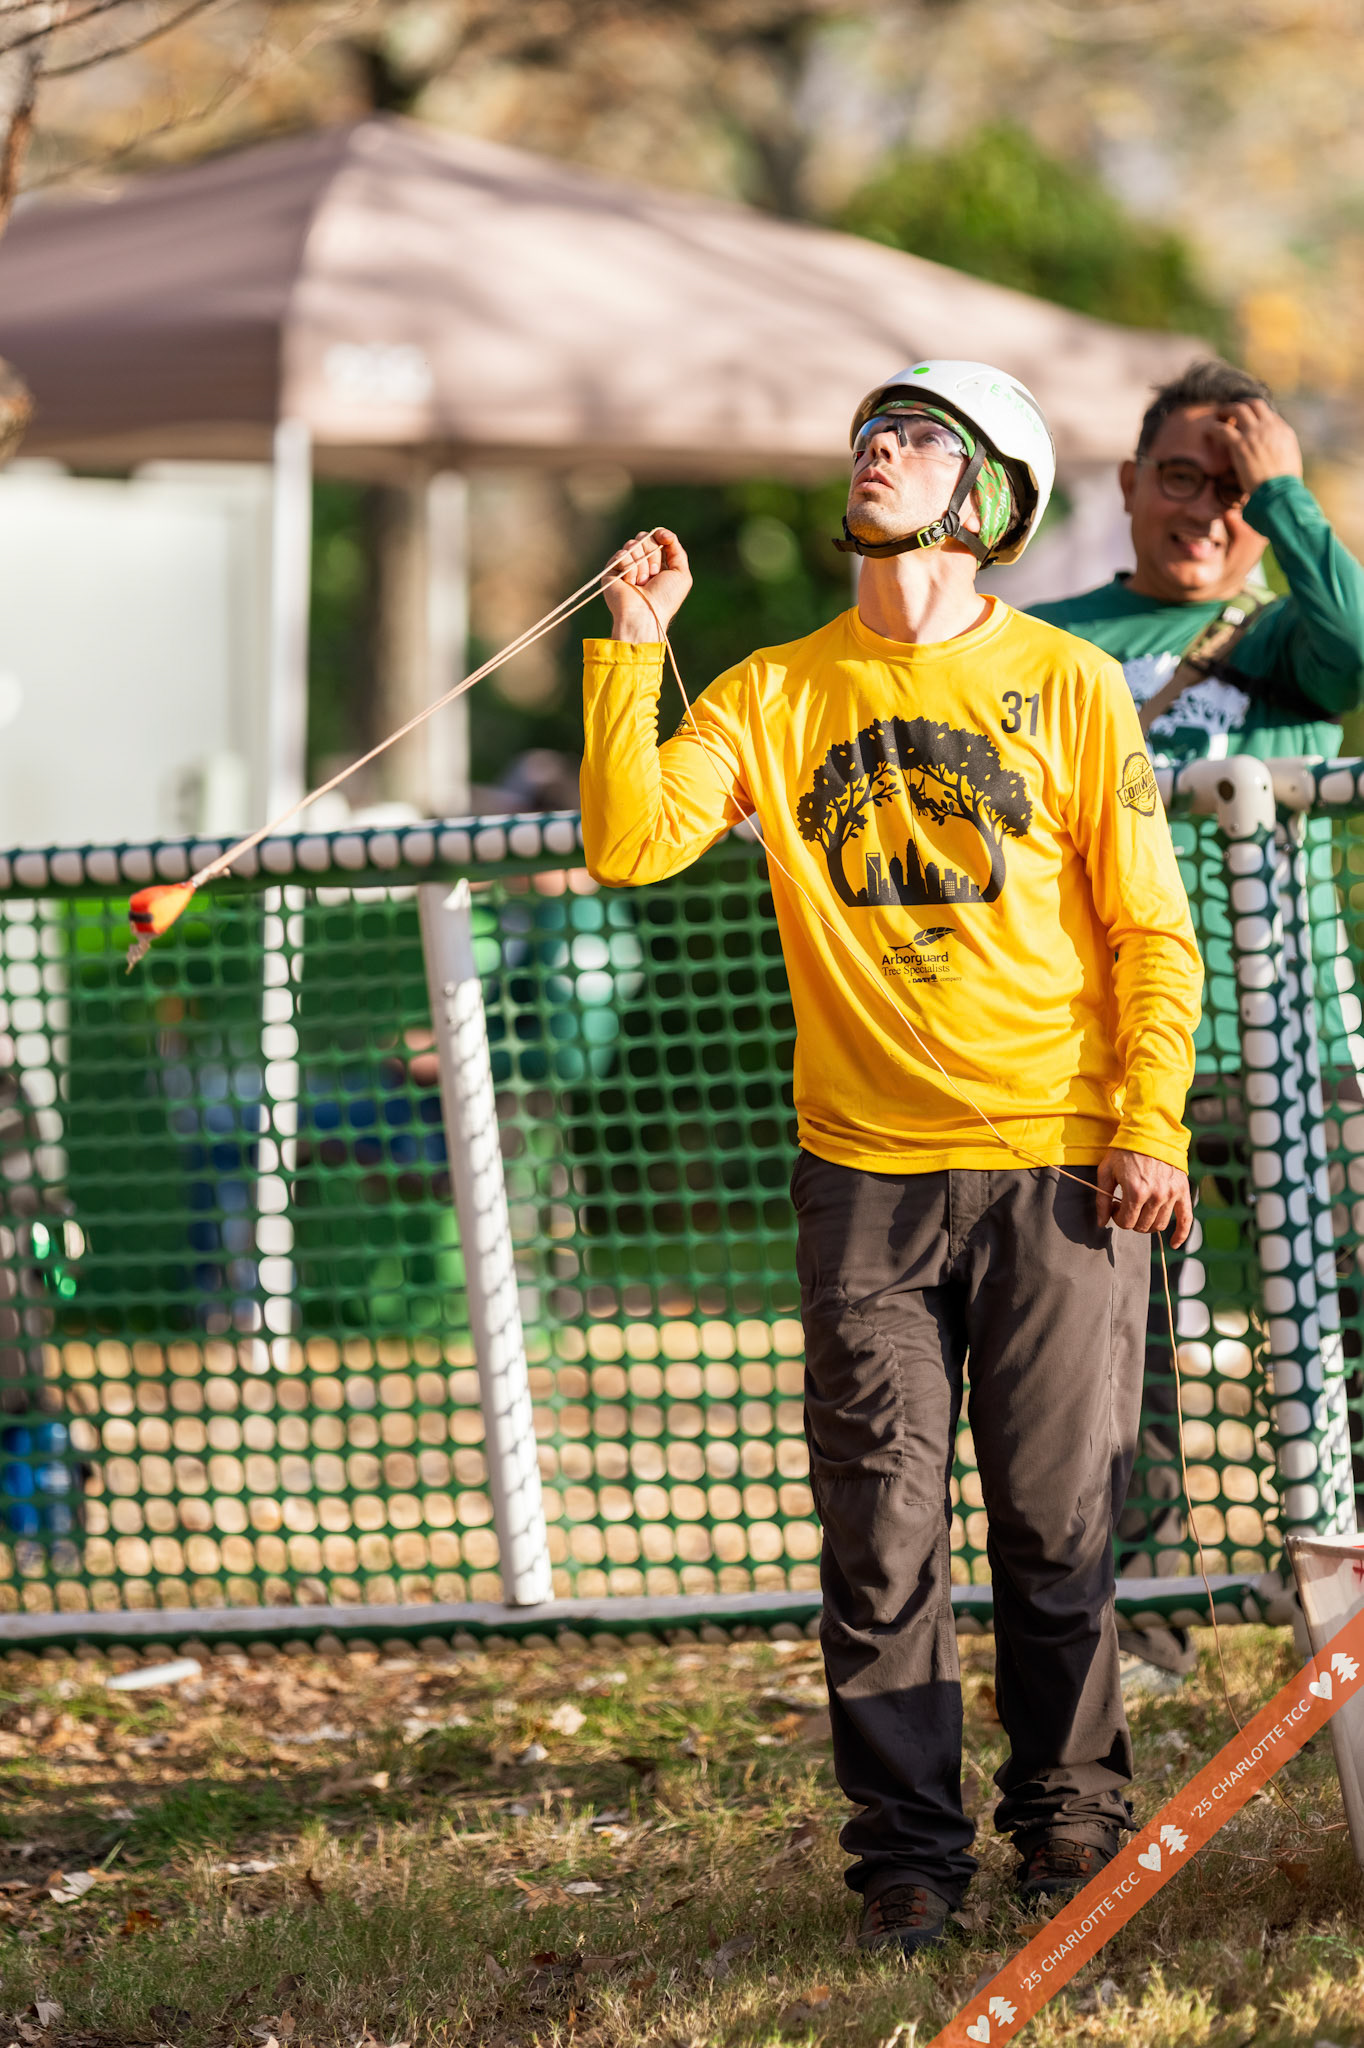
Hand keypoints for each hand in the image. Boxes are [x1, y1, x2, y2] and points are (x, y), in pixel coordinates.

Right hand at [602, 527, 691, 642]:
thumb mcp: (681, 573)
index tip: (664, 539)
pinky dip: (628, 567)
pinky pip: (620, 555)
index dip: (660, 536)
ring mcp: (626, 566)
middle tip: (654, 574)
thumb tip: (662, 533)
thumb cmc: (665, 598)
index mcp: (658, 563)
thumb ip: (677, 550)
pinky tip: (630, 582)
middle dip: (652, 553)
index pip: (656, 538)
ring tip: (642, 582)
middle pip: (644, 538)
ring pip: (632, 545)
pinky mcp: (612, 571)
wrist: (645, 614)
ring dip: (641, 563)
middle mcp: (641, 563)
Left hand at [1096, 1148, 1192, 1246]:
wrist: (1150, 1131)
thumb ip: (1102, 1199)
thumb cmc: (1124, 1151)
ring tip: (1141, 1209)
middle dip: (1131, 1220)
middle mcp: (1156, 1196)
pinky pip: (1186, 1219)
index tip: (1116, 1206)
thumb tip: (1101, 1223)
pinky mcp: (1182, 1191)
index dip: (1117, 1218)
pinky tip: (1173, 1244)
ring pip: (1159, 1225)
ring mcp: (1171, 1194)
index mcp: (1136, 1192)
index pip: (1126, 1223)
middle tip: (1126, 1206)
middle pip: (1141, 1226)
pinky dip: (1181, 1235)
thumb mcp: (1106, 1171)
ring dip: (1147, 1223)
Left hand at [1204, 399, 1301, 498]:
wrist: (1279, 492)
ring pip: (1238, 409)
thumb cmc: (1284, 484)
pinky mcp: (1240, 445)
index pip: (1267, 414)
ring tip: (1218, 415)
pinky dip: (1214, 428)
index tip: (1245, 421)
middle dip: (1241, 405)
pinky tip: (1209, 431)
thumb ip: (1281, 448)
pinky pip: (1223, 429)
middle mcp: (1270, 427)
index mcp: (1283, 431)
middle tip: (1231, 412)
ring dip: (1226, 410)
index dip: (1255, 415)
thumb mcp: (1290, 460)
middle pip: (1254, 404)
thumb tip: (1275, 447)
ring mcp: (1254, 434)